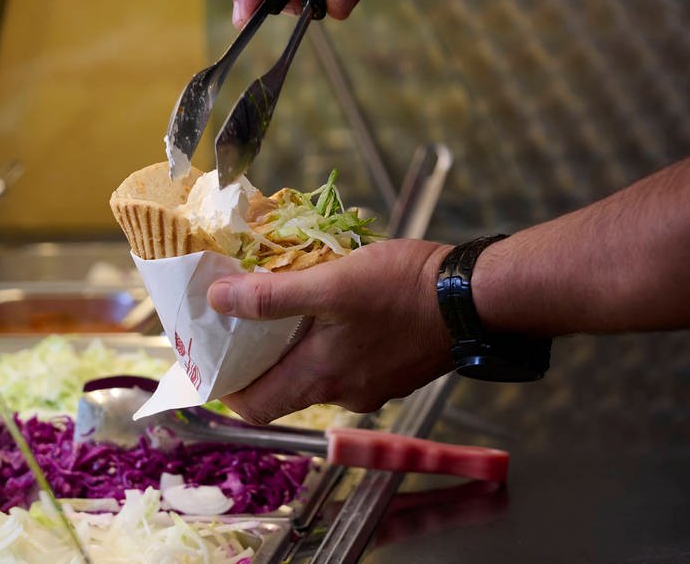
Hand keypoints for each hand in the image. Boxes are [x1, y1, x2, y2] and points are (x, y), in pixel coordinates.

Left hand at [207, 239, 454, 423]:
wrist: (476, 298)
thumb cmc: (404, 289)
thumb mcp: (332, 282)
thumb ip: (272, 296)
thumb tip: (217, 299)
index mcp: (321, 378)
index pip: (254, 407)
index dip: (227, 386)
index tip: (213, 354)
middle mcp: (344, 393)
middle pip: (283, 388)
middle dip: (259, 357)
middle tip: (244, 317)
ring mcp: (373, 385)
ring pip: (317, 372)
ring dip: (297, 344)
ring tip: (289, 300)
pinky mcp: (395, 370)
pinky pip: (348, 361)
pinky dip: (331, 339)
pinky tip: (338, 305)